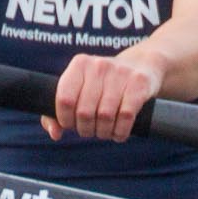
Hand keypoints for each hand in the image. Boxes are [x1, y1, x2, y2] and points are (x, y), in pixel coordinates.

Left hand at [45, 52, 164, 141]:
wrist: (142, 64)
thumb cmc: (103, 83)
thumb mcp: (80, 87)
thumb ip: (59, 110)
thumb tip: (55, 133)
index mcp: (79, 64)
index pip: (64, 99)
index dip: (65, 119)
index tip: (70, 125)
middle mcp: (98, 66)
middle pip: (84, 111)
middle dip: (84, 129)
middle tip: (89, 131)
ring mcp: (121, 73)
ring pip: (105, 116)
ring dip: (103, 132)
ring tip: (103, 133)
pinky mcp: (139, 84)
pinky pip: (126, 116)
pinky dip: (120, 131)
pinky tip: (118, 134)